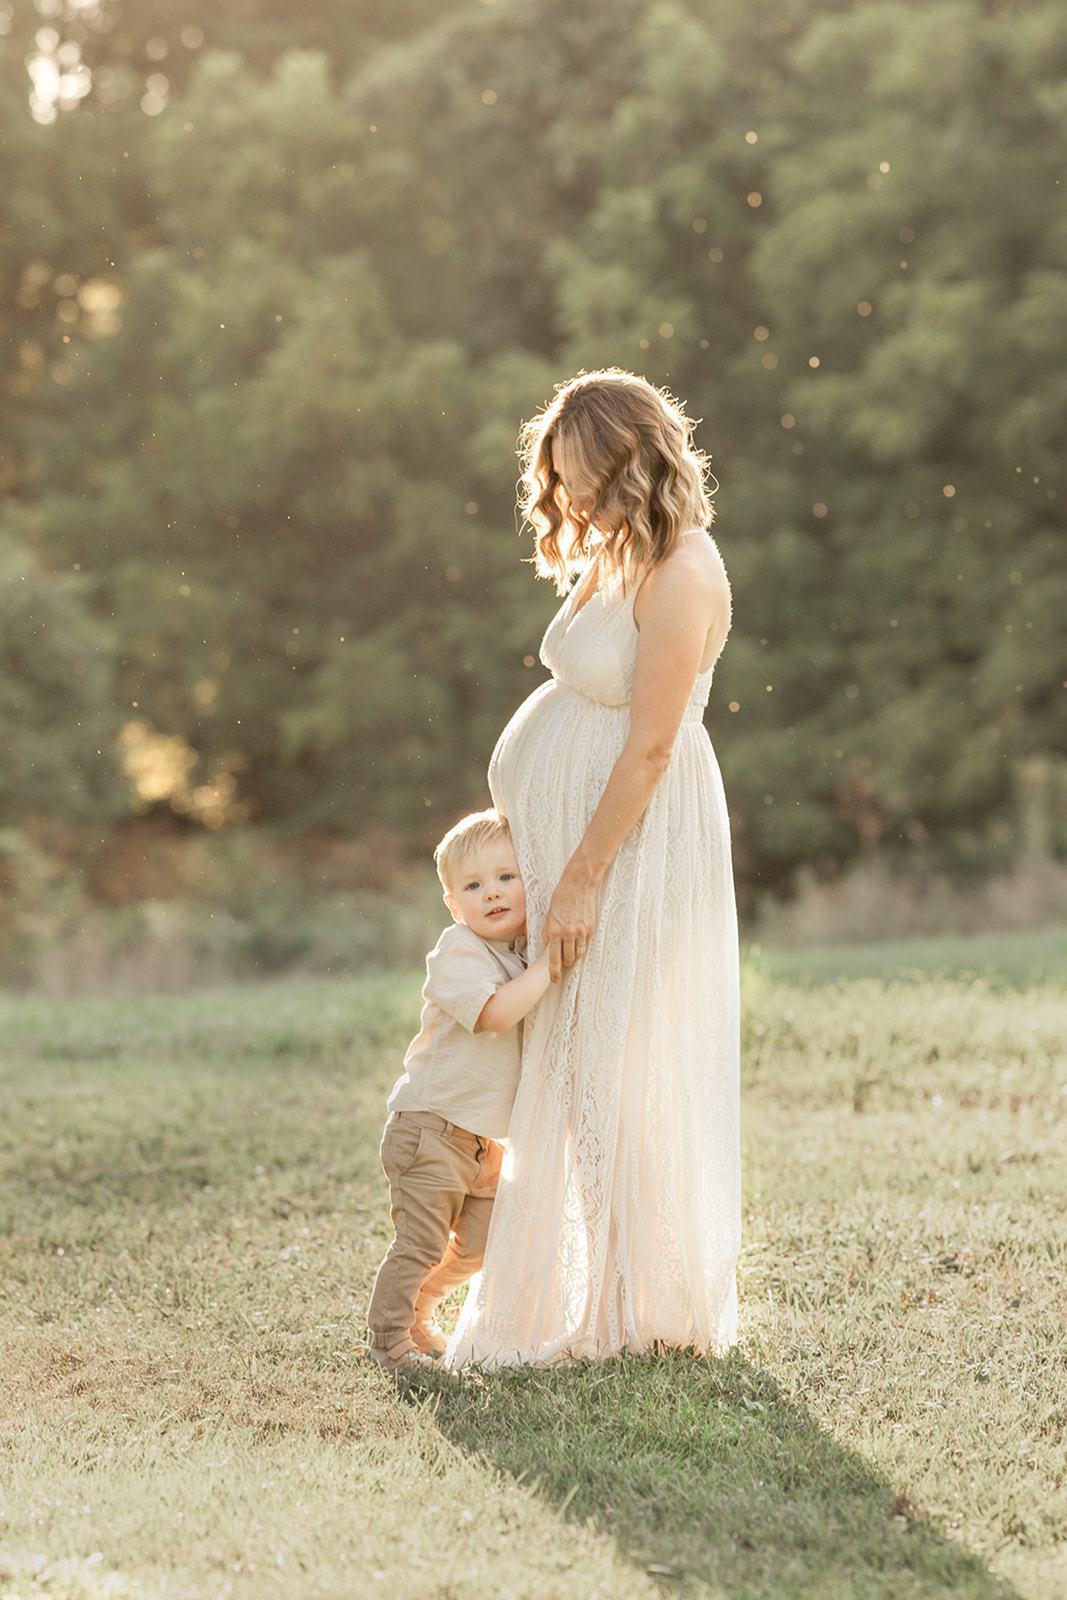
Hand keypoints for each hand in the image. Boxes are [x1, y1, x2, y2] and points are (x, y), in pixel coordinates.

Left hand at [543, 868, 595, 982]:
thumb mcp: (549, 916)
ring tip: (572, 949)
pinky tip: (579, 936)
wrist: (577, 885)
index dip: (554, 971)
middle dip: (566, 961)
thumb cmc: (561, 898)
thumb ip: (548, 933)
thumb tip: (547, 947)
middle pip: (568, 959)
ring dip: (575, 954)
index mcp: (555, 931)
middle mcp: (568, 933)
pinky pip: (586, 943)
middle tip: (565, 960)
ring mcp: (581, 931)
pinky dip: (582, 943)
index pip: (554, 958)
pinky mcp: (591, 928)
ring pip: (579, 953)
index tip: (554, 979)